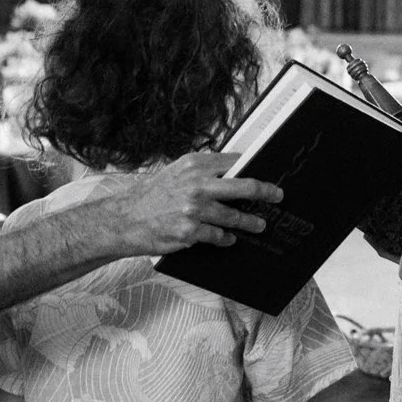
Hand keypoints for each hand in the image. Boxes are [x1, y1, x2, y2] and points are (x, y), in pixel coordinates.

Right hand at [100, 151, 278, 255]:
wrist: (124, 219)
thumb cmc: (152, 195)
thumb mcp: (177, 172)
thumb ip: (203, 171)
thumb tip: (234, 171)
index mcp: (195, 164)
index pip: (235, 162)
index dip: (255, 166)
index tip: (269, 173)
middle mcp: (197, 184)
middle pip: (245, 187)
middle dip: (266, 192)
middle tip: (278, 196)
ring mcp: (194, 209)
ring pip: (234, 217)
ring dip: (250, 223)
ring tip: (259, 225)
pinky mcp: (190, 232)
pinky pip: (219, 237)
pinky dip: (226, 239)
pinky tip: (229, 239)